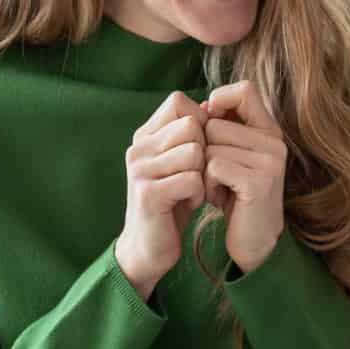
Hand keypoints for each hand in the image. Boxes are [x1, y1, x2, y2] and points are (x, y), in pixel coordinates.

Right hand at [116, 92, 207, 298]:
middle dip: (205, 151)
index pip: (179, 101)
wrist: (150, 247)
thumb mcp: (180, 163)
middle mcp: (138, 147)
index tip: (202, 148)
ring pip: (194, 152)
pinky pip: (192, 179)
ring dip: (203, 175)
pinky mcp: (148, 194)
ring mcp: (140, 170)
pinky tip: (189, 203)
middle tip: (197, 175)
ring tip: (192, 190)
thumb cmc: (172, 202)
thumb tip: (211, 104)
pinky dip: (198, 194)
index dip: (201, 120)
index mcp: (145, 135)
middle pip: (191, 125)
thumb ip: (190, 135)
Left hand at [203, 81, 288, 273]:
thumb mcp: (233, 156)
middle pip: (214, 124)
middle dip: (203, 149)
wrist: (253, 242)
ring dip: (204, 170)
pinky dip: (208, 184)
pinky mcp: (258, 182)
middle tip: (215, 176)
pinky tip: (218, 198)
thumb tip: (202, 105)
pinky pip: (214, 166)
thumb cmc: (236, 197)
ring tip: (218, 188)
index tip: (209, 123)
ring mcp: (270, 162)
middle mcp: (274, 142)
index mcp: (270, 131)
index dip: (220, 100)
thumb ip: (224, 128)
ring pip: (211, 146)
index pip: (244, 90)